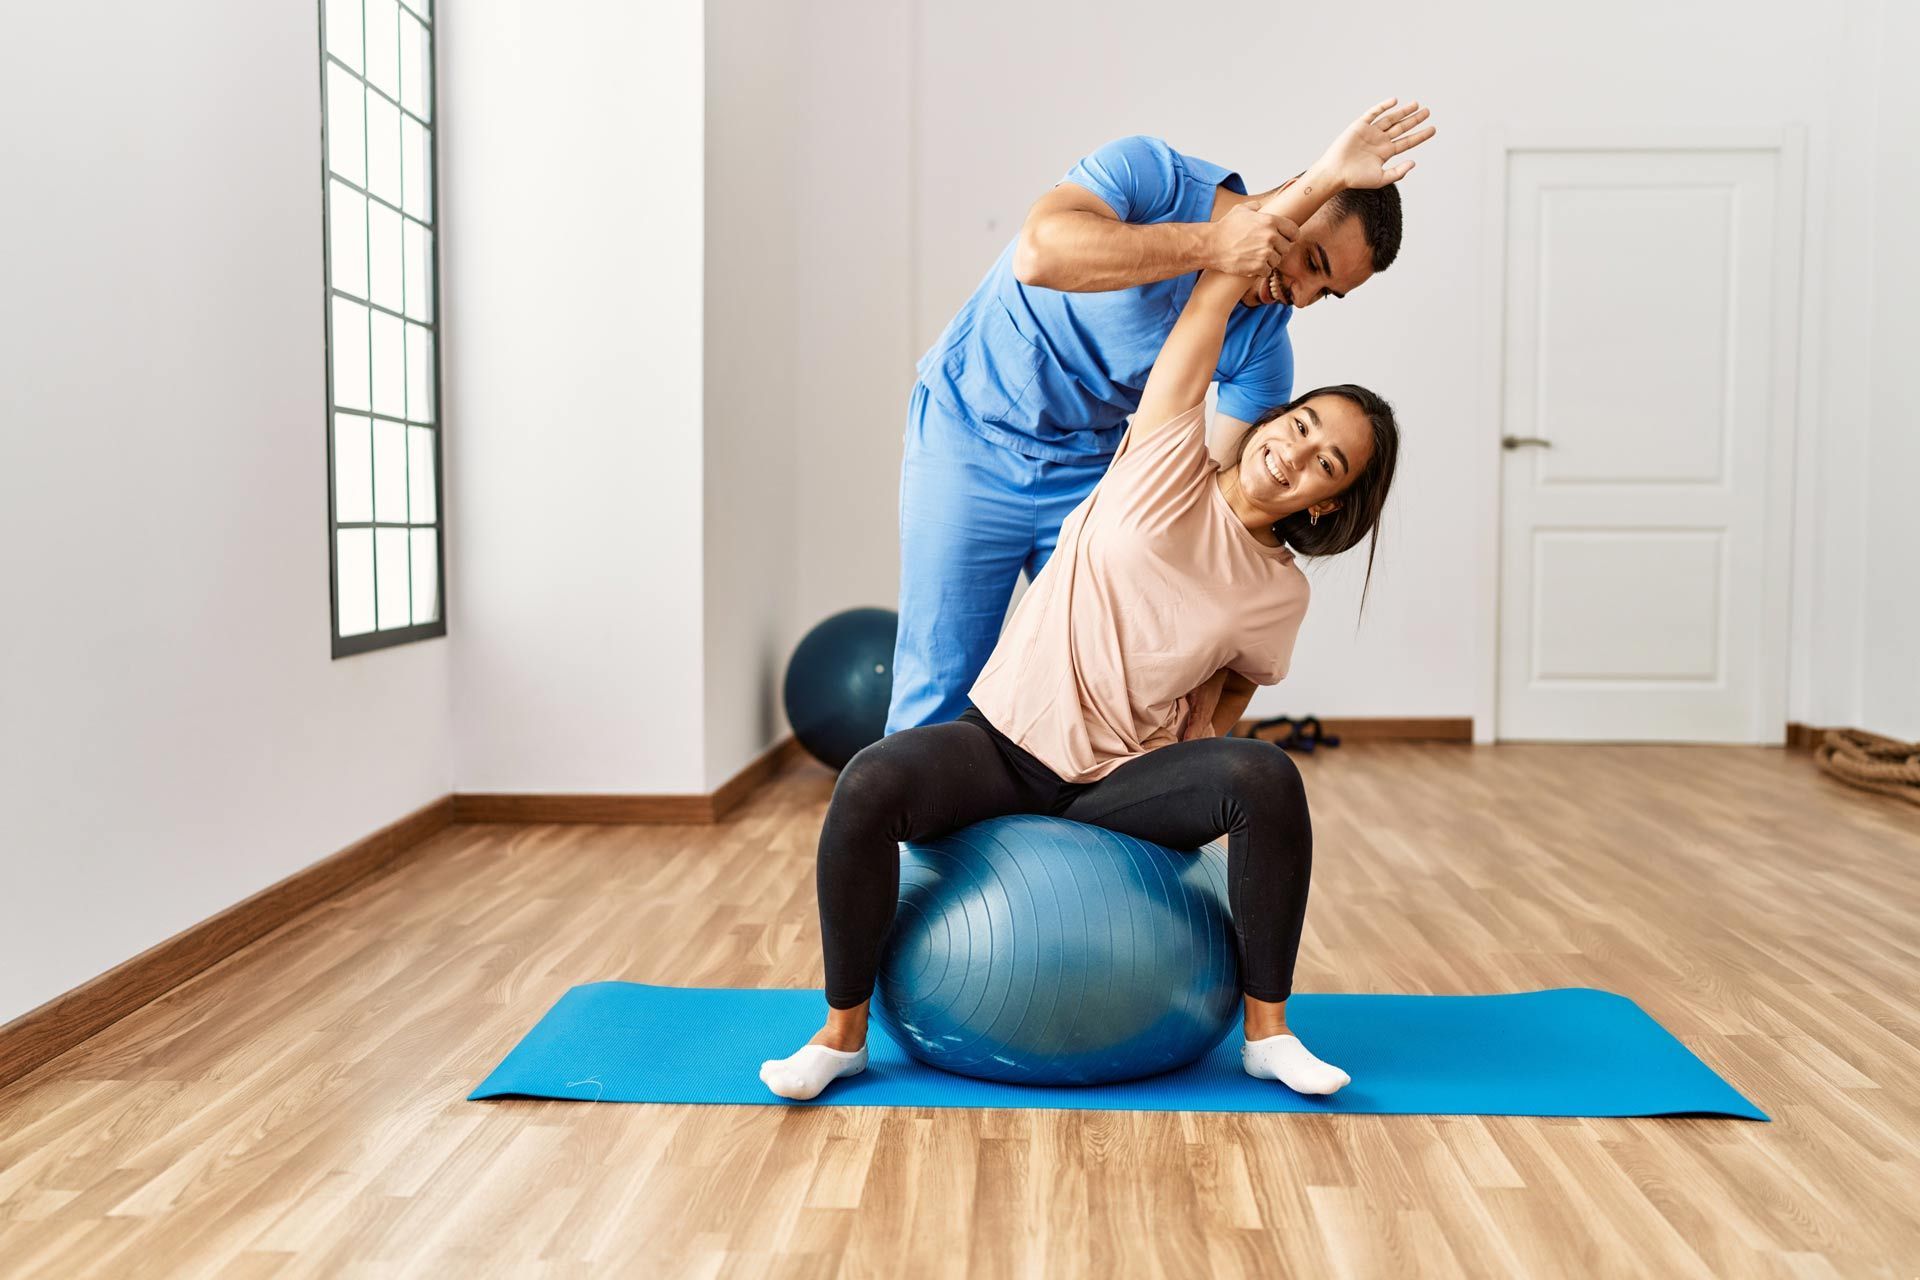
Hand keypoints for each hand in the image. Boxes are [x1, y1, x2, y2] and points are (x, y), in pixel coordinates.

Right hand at [1207, 199, 1298, 276]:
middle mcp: (1270, 237)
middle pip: (1286, 248)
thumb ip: (1255, 206)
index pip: (1294, 231)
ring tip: (1256, 256)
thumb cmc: (1225, 227)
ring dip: (1269, 260)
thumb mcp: (1240, 210)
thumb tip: (1260, 206)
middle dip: (1278, 249)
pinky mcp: (1257, 267)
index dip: (1291, 236)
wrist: (1211, 245)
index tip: (1287, 239)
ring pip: (1277, 261)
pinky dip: (1261, 270)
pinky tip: (1252, 264)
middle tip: (1266, 249)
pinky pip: (1267, 271)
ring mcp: (1265, 253)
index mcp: (1270, 221)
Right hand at [1315, 98, 1436, 189]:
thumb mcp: (1381, 179)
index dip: (1421, 135)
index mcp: (1385, 153)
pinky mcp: (1360, 126)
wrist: (1336, 173)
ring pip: (1390, 119)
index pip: (1407, 141)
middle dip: (1415, 120)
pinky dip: (1383, 106)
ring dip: (1403, 111)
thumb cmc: (1356, 178)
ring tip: (1416, 105)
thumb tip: (1414, 163)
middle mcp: (1380, 141)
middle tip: (1428, 112)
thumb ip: (1398, 172)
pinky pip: (1373, 113)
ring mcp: (1370, 132)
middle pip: (1401, 127)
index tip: (1433, 129)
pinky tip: (1395, 101)